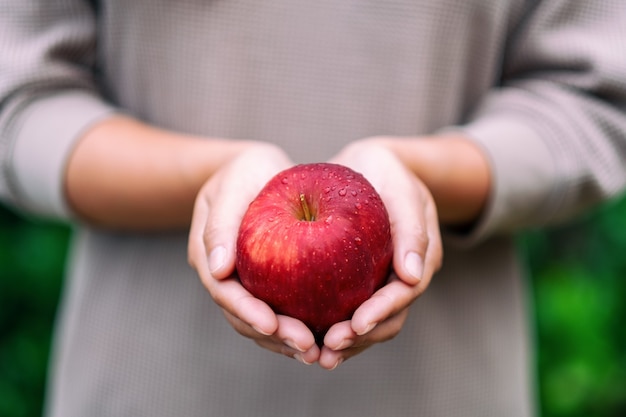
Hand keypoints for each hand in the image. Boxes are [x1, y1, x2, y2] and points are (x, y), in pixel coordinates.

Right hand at [188, 143, 320, 364]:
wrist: (256, 169)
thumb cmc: (242, 171)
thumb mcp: (231, 185)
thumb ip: (221, 223)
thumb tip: (217, 269)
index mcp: (208, 256)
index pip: (225, 293)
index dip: (247, 311)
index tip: (272, 324)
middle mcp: (224, 277)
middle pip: (244, 317)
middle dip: (274, 336)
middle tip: (307, 348)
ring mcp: (246, 282)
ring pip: (262, 322)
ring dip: (286, 340)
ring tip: (318, 352)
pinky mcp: (268, 282)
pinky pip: (282, 309)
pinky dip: (299, 324)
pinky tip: (323, 334)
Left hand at [319, 138, 442, 369]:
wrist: (368, 164)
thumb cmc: (385, 170)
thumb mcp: (402, 187)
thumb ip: (412, 227)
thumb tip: (413, 276)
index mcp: (420, 257)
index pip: (403, 294)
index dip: (381, 312)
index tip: (355, 325)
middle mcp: (402, 276)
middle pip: (387, 319)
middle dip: (360, 337)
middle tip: (328, 349)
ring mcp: (379, 281)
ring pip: (367, 322)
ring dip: (346, 342)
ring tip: (318, 355)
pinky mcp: (356, 280)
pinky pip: (346, 308)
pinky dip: (330, 325)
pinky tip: (306, 335)